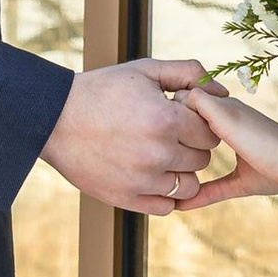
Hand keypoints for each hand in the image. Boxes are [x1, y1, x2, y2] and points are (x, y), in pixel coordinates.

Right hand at [42, 58, 218, 215]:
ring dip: (180, 172)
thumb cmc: (103, 90)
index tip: (180, 119)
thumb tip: (222, 91)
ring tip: (159, 156)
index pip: (210, 133)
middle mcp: (157, 152)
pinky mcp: (125, 198)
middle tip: (168, 136)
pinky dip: (163, 194)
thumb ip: (189, 74)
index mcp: (166, 119)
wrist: (55, 118)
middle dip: (190, 147)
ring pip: (188, 186)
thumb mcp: (145, 70)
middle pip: (201, 160)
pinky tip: (149, 175)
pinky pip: (166, 206)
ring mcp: (142, 179)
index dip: (199, 125)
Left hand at [173, 82, 277, 205]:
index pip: (190, 109)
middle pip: (179, 100)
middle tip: (156, 146)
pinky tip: (175, 143)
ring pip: (180, 96)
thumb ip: (210, 191)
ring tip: (166, 145)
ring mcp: (224, 107)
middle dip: (164, 121)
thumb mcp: (238, 183)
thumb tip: (181, 205)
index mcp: (227, 120)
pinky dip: (177, 117)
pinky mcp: (224, 111)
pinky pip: (189, 98)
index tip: (164, 148)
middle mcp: (224, 107)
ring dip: (169, 118)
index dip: (173, 124)